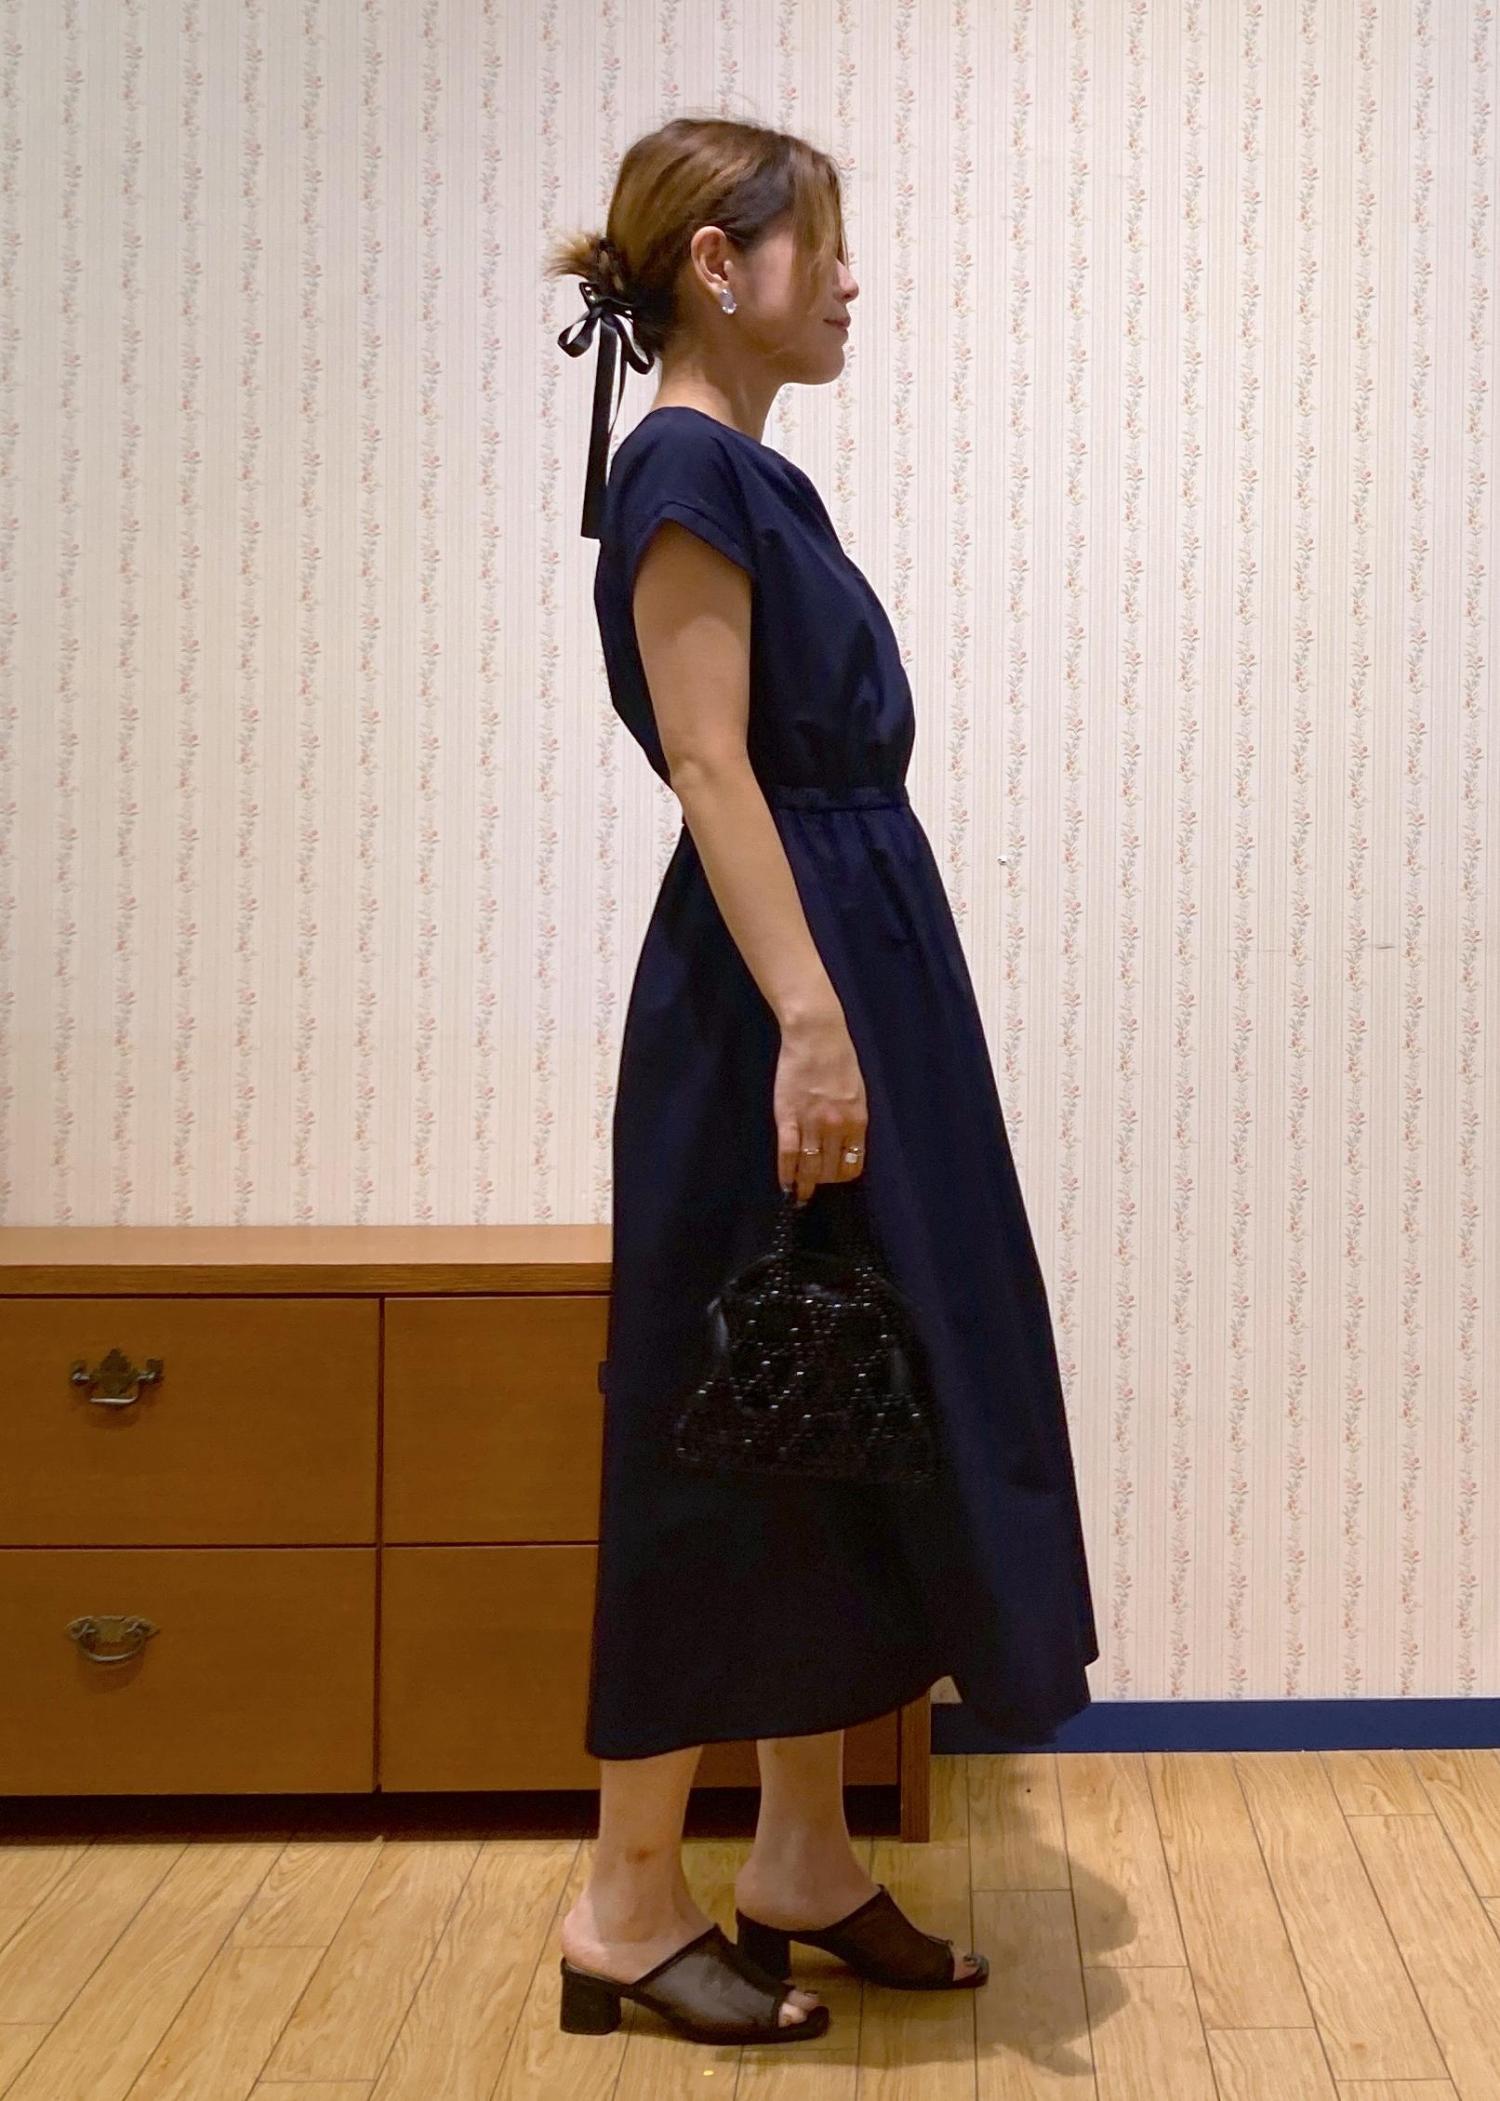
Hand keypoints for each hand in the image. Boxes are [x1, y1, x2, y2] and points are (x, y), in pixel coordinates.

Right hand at [774, 1006, 868, 1201]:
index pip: (852, 1165)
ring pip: (809, 1166)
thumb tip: (847, 1145)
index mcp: (857, 1121)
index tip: (833, 1181)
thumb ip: (853, 1120)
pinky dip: (785, 1172)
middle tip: (813, 1188)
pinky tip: (785, 1184)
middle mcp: (836, 1127)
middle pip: (829, 1170)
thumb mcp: (857, 1092)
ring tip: (799, 1194)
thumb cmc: (839, 1059)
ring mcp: (811, 1123)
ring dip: (804, 1184)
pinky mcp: (787, 1117)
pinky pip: (787, 1153)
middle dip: (822, 1182)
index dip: (841, 1177)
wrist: (817, 1035)